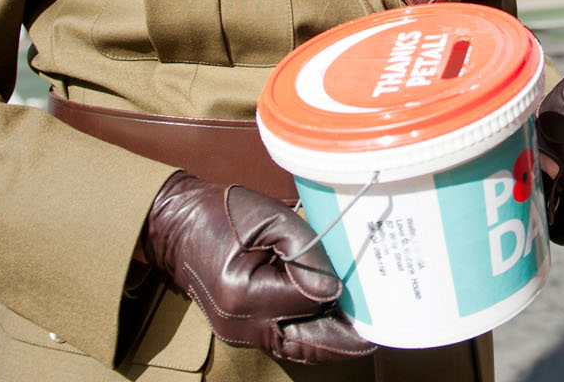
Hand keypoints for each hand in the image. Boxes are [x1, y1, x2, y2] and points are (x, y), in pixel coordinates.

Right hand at [140, 172, 372, 362]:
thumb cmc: (226, 214)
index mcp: (244, 292)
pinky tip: (339, 328)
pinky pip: (288, 344)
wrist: (178, 225)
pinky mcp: (245, 332)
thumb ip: (306, 251)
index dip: (337, 288)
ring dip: (335, 343)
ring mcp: (242, 334)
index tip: (367, 286)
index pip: (309, 299)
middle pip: (309, 342)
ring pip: (301, 350)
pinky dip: (315, 338)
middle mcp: (243, 323)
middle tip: (385, 327)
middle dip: (348, 337)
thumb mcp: (269, 217)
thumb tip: (335, 291)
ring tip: (368, 330)